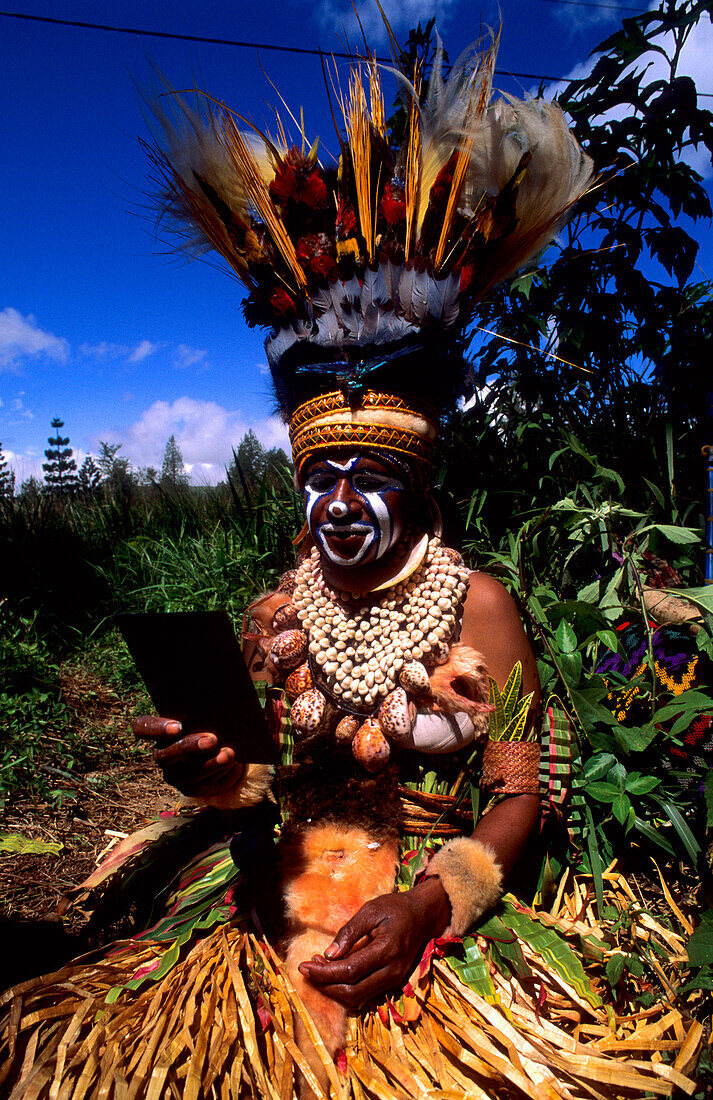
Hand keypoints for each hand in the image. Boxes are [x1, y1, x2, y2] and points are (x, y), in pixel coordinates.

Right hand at [133, 715, 243, 796]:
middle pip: (164, 755)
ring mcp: (174, 774)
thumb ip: (203, 709)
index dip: (155, 729)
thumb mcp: (205, 713)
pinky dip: (217, 772)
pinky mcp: (190, 788)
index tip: (178, 726)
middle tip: (212, 740)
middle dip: (189, 748)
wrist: (223, 747)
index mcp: (158, 731)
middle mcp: (162, 753)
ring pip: (185, 773)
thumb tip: (216, 697)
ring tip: (228, 754)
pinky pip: (200, 785)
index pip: (142, 728)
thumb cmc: (210, 721)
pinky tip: (231, 763)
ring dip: (209, 764)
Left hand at [297, 877, 450, 1008]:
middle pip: (352, 991)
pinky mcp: (391, 983)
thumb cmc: (395, 908)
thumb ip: (350, 932)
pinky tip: (333, 972)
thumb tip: (329, 953)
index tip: (303, 965)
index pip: (350, 971)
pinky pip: (365, 994)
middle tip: (307, 968)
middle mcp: (392, 971)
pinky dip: (346, 988)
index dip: (324, 972)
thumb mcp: (371, 910)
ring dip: (333, 988)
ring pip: (358, 998)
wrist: (423, 915)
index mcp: (387, 950)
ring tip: (317, 968)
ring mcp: (393, 980)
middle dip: (325, 984)